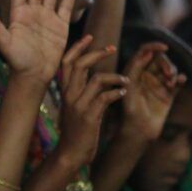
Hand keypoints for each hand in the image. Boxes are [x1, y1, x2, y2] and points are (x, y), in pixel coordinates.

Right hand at [57, 37, 128, 166]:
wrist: (71, 153)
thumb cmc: (76, 129)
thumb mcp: (74, 106)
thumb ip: (81, 90)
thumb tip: (95, 75)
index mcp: (65, 91)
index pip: (67, 62)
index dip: (78, 47)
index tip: (90, 37)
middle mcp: (70, 95)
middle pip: (80, 64)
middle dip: (96, 53)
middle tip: (112, 49)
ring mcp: (79, 106)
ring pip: (97, 79)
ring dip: (115, 76)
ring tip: (126, 80)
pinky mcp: (90, 117)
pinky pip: (105, 98)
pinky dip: (117, 92)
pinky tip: (123, 93)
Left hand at [120, 42, 184, 143]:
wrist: (139, 130)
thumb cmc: (130, 108)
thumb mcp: (130, 86)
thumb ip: (136, 67)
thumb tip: (148, 51)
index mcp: (135, 70)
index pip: (145, 51)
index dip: (154, 46)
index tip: (164, 47)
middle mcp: (147, 75)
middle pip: (160, 59)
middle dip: (166, 63)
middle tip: (168, 75)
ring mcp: (159, 84)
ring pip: (171, 69)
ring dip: (173, 72)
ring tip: (171, 83)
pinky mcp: (169, 94)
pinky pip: (178, 81)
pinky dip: (181, 78)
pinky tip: (180, 81)